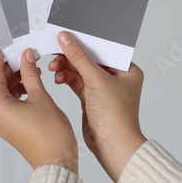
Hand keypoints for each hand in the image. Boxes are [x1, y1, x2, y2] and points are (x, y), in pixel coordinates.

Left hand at [0, 44, 78, 174]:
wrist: (56, 162)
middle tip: (22, 52)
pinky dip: (17, 90)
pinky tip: (29, 81)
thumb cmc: (51, 137)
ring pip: (2, 91)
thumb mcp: (41, 97)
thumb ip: (30, 73)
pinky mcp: (6, 125)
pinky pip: (7, 102)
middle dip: (10, 66)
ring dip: (15, 78)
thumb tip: (26, 57)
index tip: (3, 43)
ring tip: (30, 66)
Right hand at [48, 32, 145, 182]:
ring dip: (66, 68)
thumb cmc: (116, 117)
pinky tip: (58, 77)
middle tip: (54, 52)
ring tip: (54, 68)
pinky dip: (66, 78)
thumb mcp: (96, 80)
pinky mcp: (90, 98)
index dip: (84, 42)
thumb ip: (79, 57)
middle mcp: (116, 78)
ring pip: (80, 71)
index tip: (66, 36)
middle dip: (71, 57)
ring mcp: (102, 89)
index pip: (102, 49)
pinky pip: (75, 82)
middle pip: (89, 59)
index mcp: (127, 70)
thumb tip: (66, 38)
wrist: (112, 146)